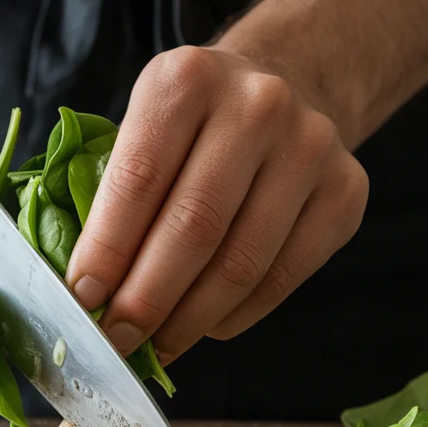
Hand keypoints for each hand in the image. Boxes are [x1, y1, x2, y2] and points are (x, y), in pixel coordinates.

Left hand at [65, 46, 368, 360]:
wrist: (287, 84)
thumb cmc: (193, 125)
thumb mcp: (143, 126)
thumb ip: (107, 190)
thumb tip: (82, 288)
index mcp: (186, 80)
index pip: (138, 180)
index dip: (107, 250)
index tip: (82, 300)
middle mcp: (256, 105)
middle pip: (193, 228)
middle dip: (145, 299)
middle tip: (116, 341)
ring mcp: (310, 147)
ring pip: (241, 263)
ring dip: (188, 320)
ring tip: (155, 346)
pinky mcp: (346, 191)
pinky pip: (282, 278)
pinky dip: (235, 316)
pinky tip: (204, 326)